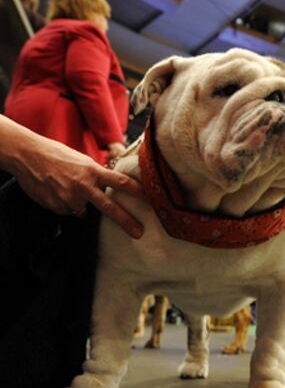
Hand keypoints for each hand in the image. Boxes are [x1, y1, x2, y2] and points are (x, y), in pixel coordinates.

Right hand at [2, 122, 144, 238]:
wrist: (27, 155)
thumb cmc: (58, 154)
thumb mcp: (83, 160)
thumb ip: (98, 174)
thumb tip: (115, 183)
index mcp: (92, 171)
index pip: (121, 182)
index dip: (138, 191)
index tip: (153, 200)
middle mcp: (83, 185)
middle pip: (109, 207)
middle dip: (125, 221)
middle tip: (139, 233)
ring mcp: (68, 198)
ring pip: (83, 211)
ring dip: (81, 204)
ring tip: (68, 188)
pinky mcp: (55, 206)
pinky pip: (67, 211)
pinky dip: (65, 204)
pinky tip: (57, 191)